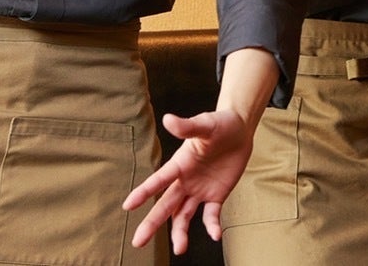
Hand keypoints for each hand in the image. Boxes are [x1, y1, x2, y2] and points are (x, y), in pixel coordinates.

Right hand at [123, 110, 254, 251]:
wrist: (240, 130)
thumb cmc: (219, 124)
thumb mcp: (205, 124)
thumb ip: (188, 126)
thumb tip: (168, 119)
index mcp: (179, 164)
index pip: (159, 180)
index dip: (144, 192)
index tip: (128, 206)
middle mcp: (185, 181)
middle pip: (166, 205)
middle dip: (152, 223)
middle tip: (138, 242)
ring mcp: (199, 190)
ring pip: (184, 216)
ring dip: (180, 232)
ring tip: (179, 249)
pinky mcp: (216, 195)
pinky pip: (211, 214)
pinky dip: (212, 225)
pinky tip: (215, 235)